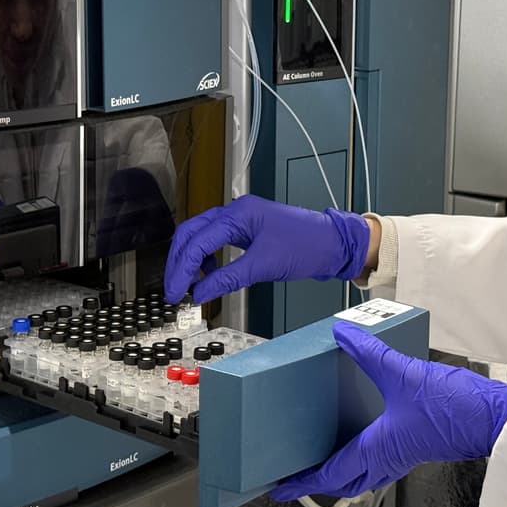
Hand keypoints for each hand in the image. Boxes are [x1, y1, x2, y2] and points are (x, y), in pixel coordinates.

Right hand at [164, 195, 369, 303]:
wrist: (333, 244)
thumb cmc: (307, 246)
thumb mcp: (264, 265)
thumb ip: (228, 278)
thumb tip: (200, 293)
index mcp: (238, 214)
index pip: (197, 241)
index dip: (182, 269)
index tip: (175, 293)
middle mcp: (236, 212)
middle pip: (192, 233)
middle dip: (179, 262)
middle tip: (174, 290)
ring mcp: (241, 220)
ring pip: (201, 237)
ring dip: (192, 260)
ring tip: (191, 286)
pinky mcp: (247, 231)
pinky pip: (216, 242)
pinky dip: (208, 259)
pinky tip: (210, 275)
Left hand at [270, 322, 506, 500]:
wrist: (495, 419)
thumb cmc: (455, 410)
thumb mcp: (404, 372)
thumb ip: (369, 352)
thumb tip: (343, 334)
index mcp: (378, 447)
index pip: (331, 473)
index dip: (303, 482)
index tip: (282, 487)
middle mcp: (389, 456)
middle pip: (345, 480)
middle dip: (319, 481)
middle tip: (297, 476)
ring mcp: (405, 452)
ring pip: (365, 472)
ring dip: (342, 470)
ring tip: (325, 459)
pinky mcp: (418, 443)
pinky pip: (381, 460)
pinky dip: (364, 456)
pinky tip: (366, 435)